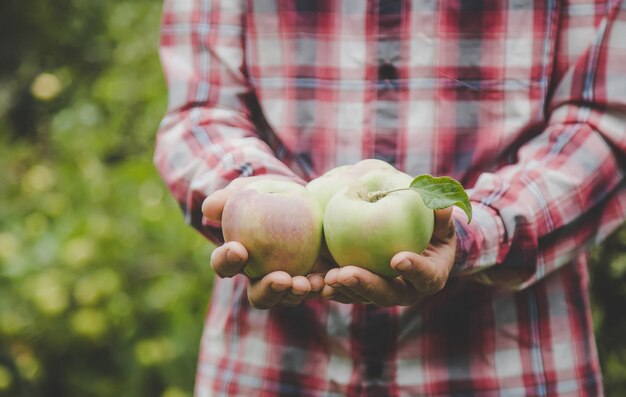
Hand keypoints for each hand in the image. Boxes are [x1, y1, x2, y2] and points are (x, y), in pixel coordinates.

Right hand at [202, 175, 323, 308]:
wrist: (305, 196)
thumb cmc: (269, 192)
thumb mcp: (250, 188)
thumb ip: (229, 197)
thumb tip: (210, 208)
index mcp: (239, 258)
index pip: (225, 265)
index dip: (227, 261)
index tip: (238, 249)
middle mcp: (261, 277)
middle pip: (259, 295)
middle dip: (268, 290)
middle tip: (280, 278)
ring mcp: (289, 282)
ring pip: (288, 297)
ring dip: (295, 293)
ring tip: (305, 282)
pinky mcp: (314, 278)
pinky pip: (316, 289)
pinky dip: (321, 287)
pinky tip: (327, 279)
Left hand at [320, 208, 455, 305]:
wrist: (420, 244)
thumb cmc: (433, 229)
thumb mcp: (442, 222)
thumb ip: (442, 216)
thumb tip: (442, 207)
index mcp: (431, 277)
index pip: (425, 276)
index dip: (414, 269)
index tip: (398, 259)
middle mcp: (407, 291)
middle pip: (387, 295)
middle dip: (366, 285)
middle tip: (346, 274)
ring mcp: (384, 293)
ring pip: (363, 298)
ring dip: (345, 289)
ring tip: (328, 278)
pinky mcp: (364, 290)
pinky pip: (348, 293)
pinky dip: (333, 289)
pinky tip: (318, 282)